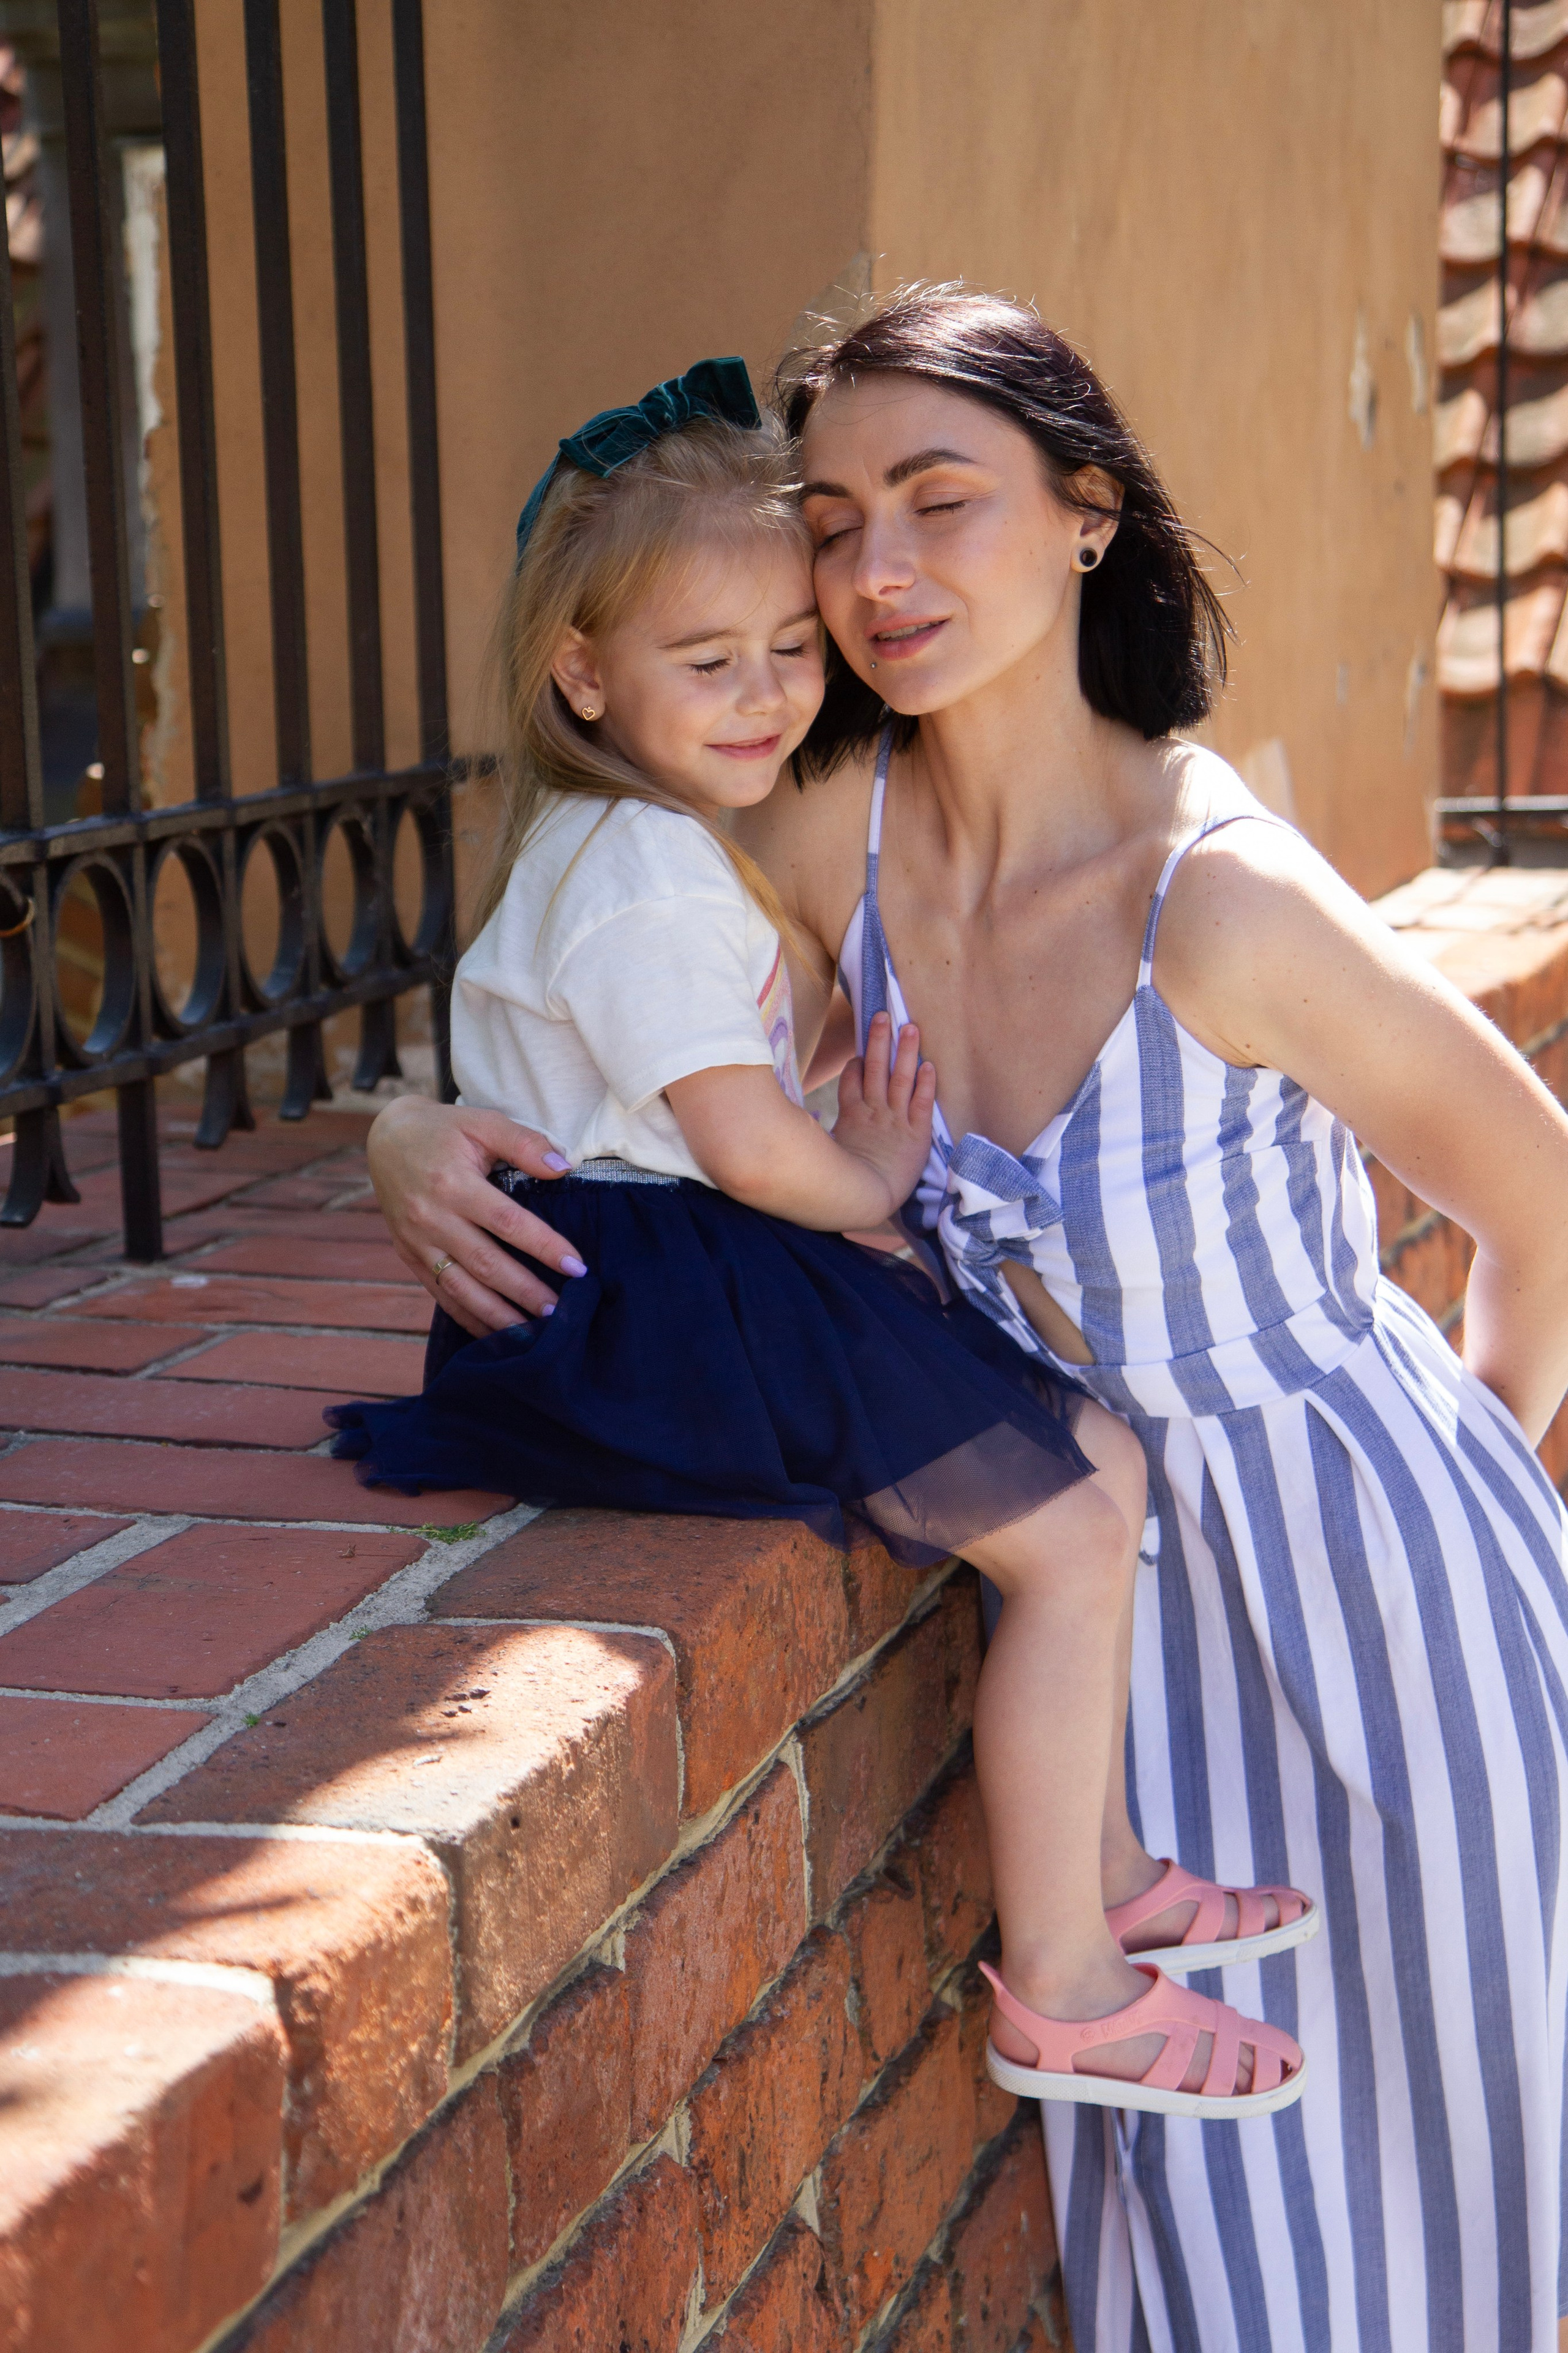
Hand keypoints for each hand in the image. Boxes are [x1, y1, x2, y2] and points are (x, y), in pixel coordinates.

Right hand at [366, 1095, 588, 1336]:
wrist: (386, 1139)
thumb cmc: (444, 1131)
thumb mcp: (483, 1122)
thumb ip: (524, 1143)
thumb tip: (563, 1167)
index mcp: (453, 1184)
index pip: (507, 1223)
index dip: (544, 1246)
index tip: (577, 1267)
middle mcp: (431, 1218)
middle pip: (486, 1264)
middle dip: (526, 1292)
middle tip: (562, 1314)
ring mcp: (417, 1242)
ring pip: (462, 1289)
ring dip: (499, 1317)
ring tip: (535, 1336)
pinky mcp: (409, 1256)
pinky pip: (441, 1295)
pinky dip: (469, 1318)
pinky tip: (496, 1336)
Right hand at [831, 1013, 936, 1214]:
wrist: (866, 1197)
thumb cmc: (844, 1181)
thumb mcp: (826, 1154)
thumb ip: (820, 1135)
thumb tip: (808, 1126)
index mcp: (851, 1116)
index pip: (853, 1080)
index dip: (856, 1064)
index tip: (860, 1054)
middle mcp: (874, 1112)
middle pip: (876, 1068)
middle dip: (879, 1040)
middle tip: (883, 1015)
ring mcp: (896, 1120)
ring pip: (900, 1078)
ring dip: (905, 1052)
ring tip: (910, 1027)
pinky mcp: (917, 1133)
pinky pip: (922, 1103)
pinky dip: (926, 1083)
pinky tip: (930, 1065)